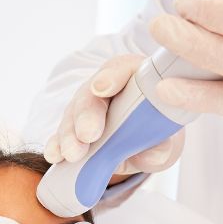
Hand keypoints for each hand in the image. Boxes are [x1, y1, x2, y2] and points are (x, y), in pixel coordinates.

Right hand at [43, 54, 185, 174]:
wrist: (144, 143)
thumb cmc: (158, 132)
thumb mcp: (168, 141)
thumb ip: (164, 147)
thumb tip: (151, 155)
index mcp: (134, 78)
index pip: (121, 68)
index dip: (112, 77)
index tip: (103, 89)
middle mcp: (105, 88)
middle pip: (91, 94)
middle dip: (87, 115)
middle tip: (88, 135)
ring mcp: (85, 108)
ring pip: (72, 116)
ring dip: (70, 135)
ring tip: (72, 154)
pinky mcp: (71, 128)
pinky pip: (60, 135)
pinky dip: (57, 146)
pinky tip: (54, 155)